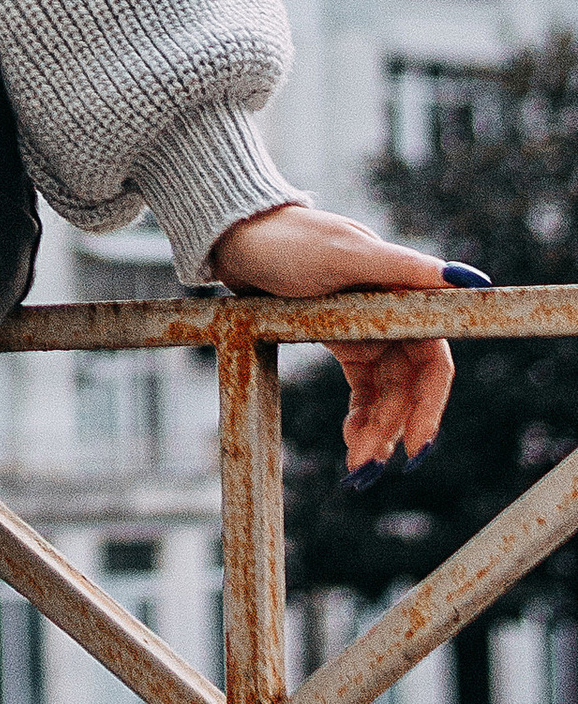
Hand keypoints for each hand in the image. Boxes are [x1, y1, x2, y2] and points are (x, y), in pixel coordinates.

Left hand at [207, 202, 473, 474]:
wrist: (238, 236)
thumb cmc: (292, 239)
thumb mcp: (345, 253)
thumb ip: (402, 268)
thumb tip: (465, 279)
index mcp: (404, 294)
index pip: (433, 360)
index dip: (431, 404)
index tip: (419, 444)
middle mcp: (393, 314)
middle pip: (409, 385)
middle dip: (395, 427)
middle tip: (371, 466)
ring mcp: (368, 330)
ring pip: (386, 393)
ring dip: (377, 429)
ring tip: (357, 467)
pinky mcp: (342, 340)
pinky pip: (362, 388)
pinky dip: (359, 416)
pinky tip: (350, 441)